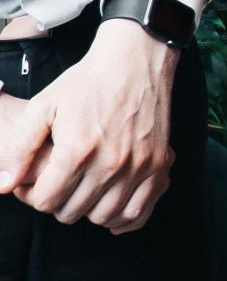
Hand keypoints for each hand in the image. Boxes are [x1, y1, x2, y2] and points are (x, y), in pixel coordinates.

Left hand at [0, 23, 176, 232]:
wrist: (135, 60)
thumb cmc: (86, 82)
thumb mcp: (43, 106)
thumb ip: (19, 148)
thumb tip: (4, 185)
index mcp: (77, 149)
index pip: (46, 201)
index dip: (32, 197)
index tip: (32, 184)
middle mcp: (110, 163)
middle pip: (73, 212)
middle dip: (57, 203)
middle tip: (55, 184)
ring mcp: (138, 166)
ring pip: (104, 217)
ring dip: (86, 210)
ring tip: (79, 191)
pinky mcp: (158, 165)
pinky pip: (139, 212)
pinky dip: (122, 219)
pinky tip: (109, 211)